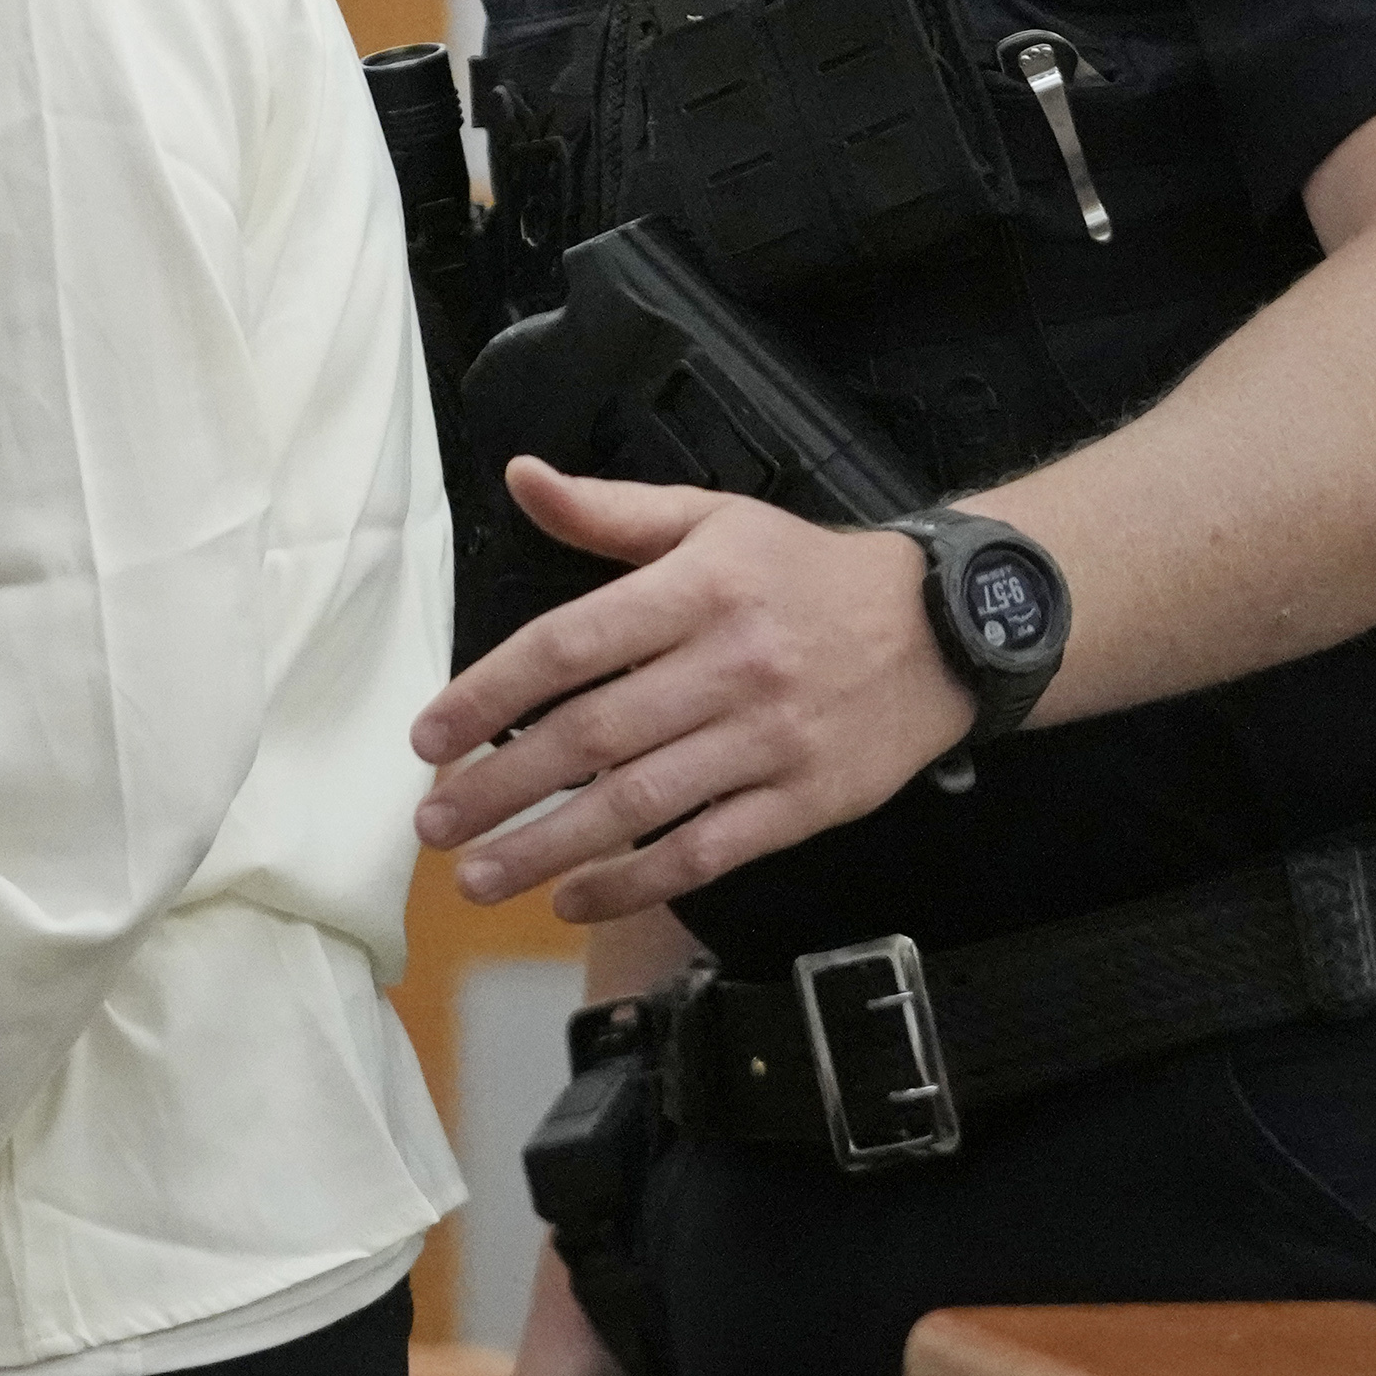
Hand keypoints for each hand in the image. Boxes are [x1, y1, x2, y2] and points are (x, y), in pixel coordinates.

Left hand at [410, 461, 969, 921]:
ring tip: (479, 874)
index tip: (430, 738)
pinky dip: (635, 883)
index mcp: (698, 588)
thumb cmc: (806, 574)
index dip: (490, 694)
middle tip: (434, 822)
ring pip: (642, 804)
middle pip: (594, 735)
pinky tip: (572, 897)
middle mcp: (732, 664)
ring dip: (550, 847)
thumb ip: (608, 510)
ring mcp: (771, 739)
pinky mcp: (805, 802)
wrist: (945, 628)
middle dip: (502, 786)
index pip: (570, 645)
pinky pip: (707, 852)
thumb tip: (521, 478)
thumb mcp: (712, 517)